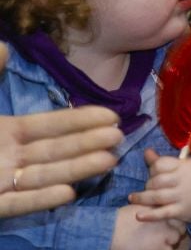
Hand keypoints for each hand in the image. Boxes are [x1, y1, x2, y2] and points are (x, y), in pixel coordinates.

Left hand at [0, 47, 119, 218]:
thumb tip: (3, 45)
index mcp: (2, 134)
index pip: (47, 126)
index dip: (78, 121)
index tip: (109, 115)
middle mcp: (4, 158)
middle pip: (52, 152)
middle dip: (86, 145)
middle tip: (120, 137)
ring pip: (41, 177)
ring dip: (75, 171)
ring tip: (108, 161)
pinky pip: (14, 204)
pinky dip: (38, 200)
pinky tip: (67, 194)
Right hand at [108, 203, 186, 249]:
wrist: (104, 237)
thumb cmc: (120, 220)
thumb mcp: (141, 207)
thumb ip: (156, 208)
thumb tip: (165, 207)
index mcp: (165, 221)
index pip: (180, 227)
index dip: (171, 228)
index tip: (161, 230)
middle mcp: (167, 236)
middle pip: (175, 241)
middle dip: (166, 241)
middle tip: (151, 240)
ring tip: (143, 249)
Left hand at [129, 148, 190, 232]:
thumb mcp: (185, 168)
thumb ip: (164, 161)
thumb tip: (146, 151)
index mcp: (187, 166)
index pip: (161, 164)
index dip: (153, 168)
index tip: (153, 173)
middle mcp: (185, 180)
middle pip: (157, 180)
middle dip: (148, 184)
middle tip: (148, 187)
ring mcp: (183, 196)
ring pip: (156, 196)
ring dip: (141, 197)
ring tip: (133, 198)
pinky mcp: (181, 211)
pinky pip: (162, 213)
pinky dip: (149, 215)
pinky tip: (138, 216)